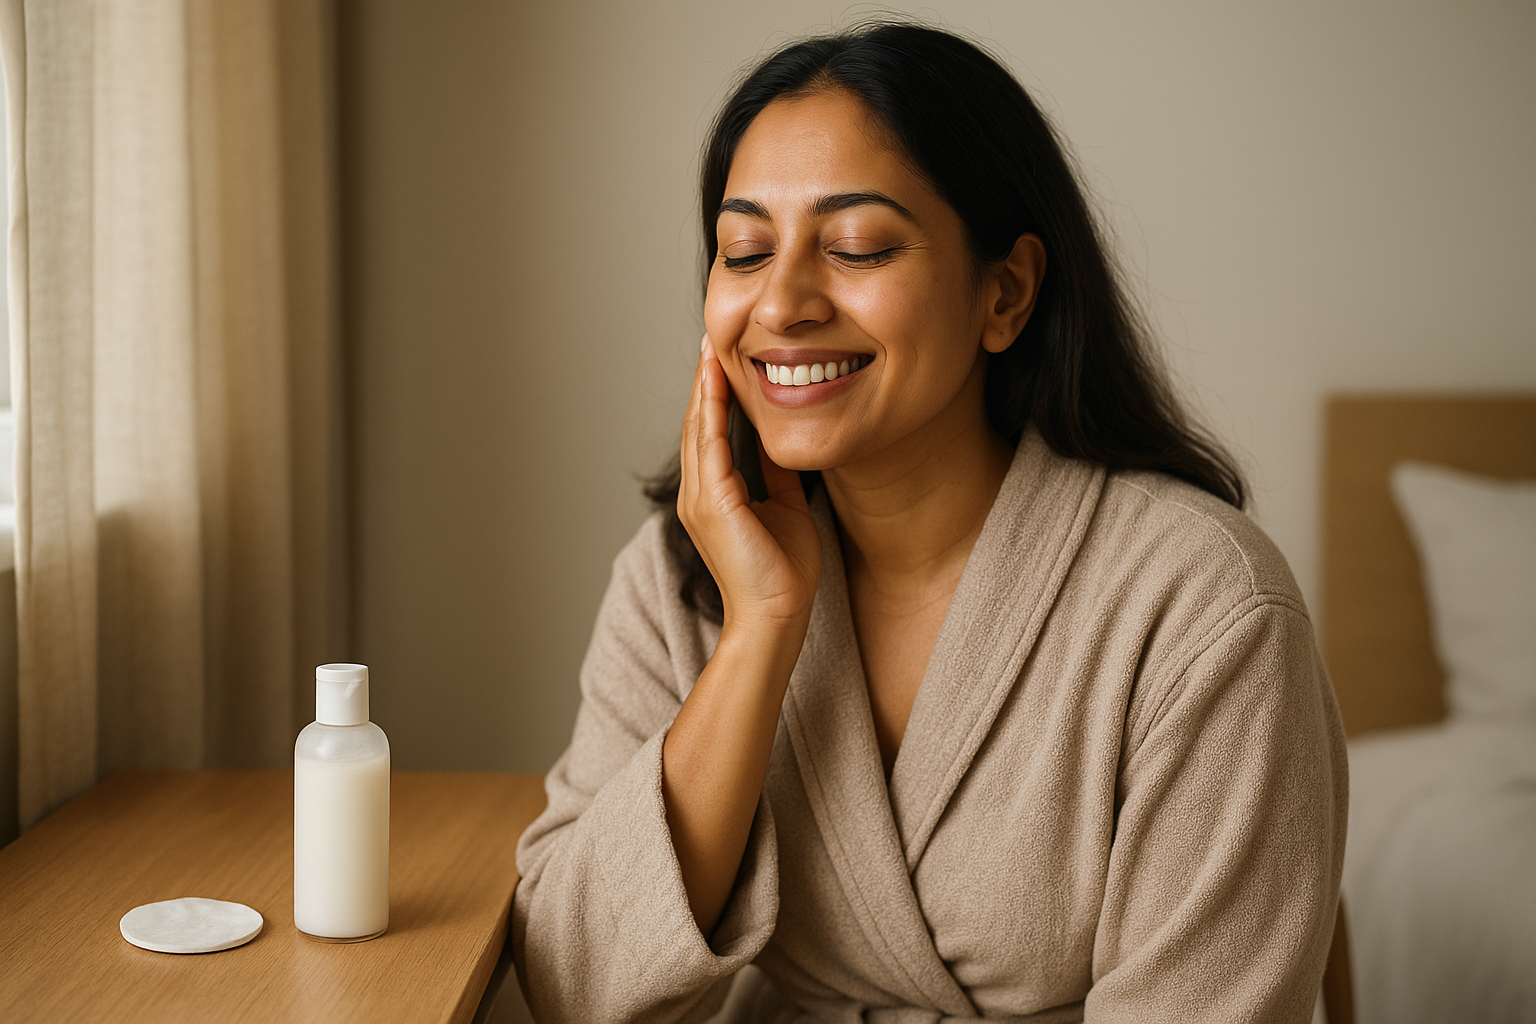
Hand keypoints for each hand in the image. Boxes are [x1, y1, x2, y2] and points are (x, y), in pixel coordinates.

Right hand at [679, 335, 821, 631]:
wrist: (778, 617)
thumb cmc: (783, 574)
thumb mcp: (785, 509)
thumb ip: (776, 476)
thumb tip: (782, 443)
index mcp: (713, 496)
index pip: (710, 433)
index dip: (716, 395)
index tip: (726, 358)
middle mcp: (698, 494)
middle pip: (696, 423)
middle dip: (706, 379)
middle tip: (713, 337)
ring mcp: (700, 498)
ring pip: (698, 428)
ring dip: (706, 386)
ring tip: (713, 347)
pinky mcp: (713, 503)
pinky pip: (710, 446)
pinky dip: (713, 411)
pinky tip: (720, 382)